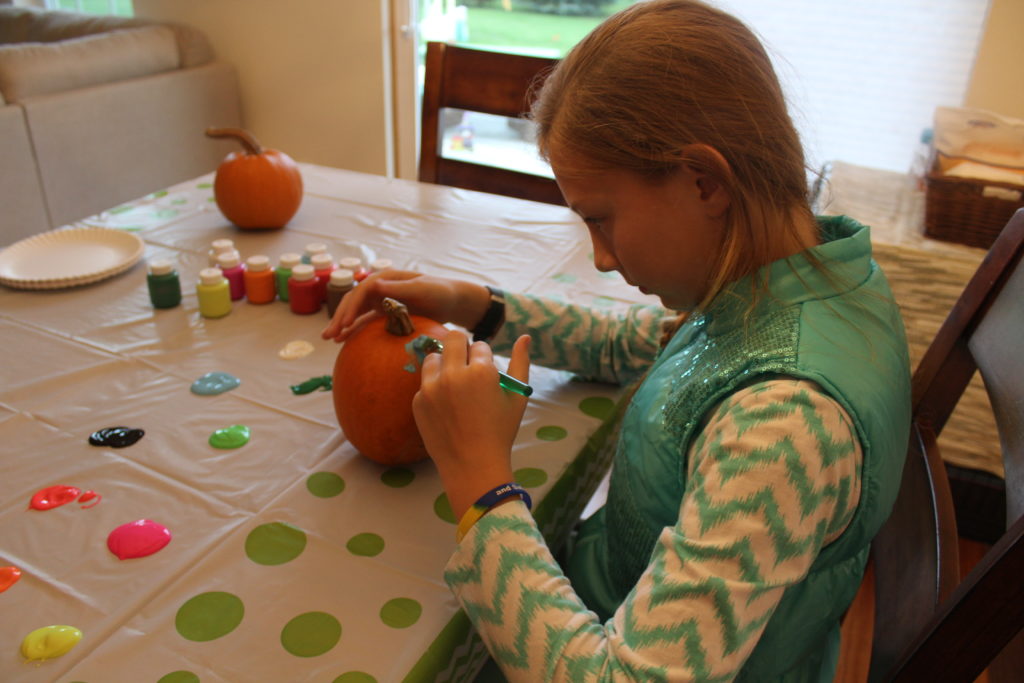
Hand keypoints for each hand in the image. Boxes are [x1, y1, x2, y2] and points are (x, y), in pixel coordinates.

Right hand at [321, 270, 491, 341]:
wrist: (454, 302)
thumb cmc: (442, 292)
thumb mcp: (424, 289)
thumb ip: (402, 288)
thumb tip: (376, 285)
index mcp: (387, 278)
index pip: (362, 291)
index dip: (351, 306)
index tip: (345, 323)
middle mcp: (381, 288)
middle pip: (354, 301)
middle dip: (340, 317)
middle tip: (329, 335)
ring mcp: (382, 300)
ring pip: (357, 312)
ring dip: (343, 324)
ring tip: (330, 339)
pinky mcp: (386, 313)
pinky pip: (366, 321)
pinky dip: (355, 329)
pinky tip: (344, 340)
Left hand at [413, 330, 531, 518]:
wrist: (472, 466)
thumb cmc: (500, 432)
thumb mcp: (517, 398)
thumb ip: (521, 363)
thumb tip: (525, 336)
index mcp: (481, 371)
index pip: (480, 345)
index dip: (486, 359)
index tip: (487, 374)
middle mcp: (453, 374)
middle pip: (453, 338)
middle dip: (462, 347)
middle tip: (468, 365)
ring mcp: (431, 387)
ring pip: (434, 356)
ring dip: (444, 363)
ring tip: (454, 383)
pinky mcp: (418, 400)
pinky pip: (425, 382)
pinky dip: (435, 387)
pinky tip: (446, 406)